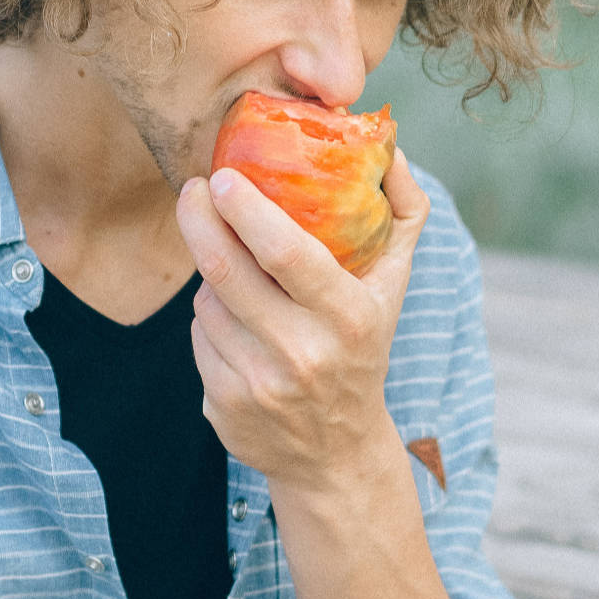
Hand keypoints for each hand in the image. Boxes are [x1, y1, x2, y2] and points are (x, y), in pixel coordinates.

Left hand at [175, 148, 431, 490]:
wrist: (336, 453)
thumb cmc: (364, 344)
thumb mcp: (394, 284)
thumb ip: (402, 211)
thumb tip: (390, 145)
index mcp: (349, 318)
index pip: (288, 254)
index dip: (247, 210)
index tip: (223, 176)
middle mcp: (303, 354)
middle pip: (228, 271)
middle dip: (200, 219)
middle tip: (195, 188)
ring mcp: (259, 385)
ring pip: (208, 300)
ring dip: (212, 273)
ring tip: (234, 266)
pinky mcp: (223, 406)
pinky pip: (197, 336)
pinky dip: (209, 317)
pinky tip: (233, 320)